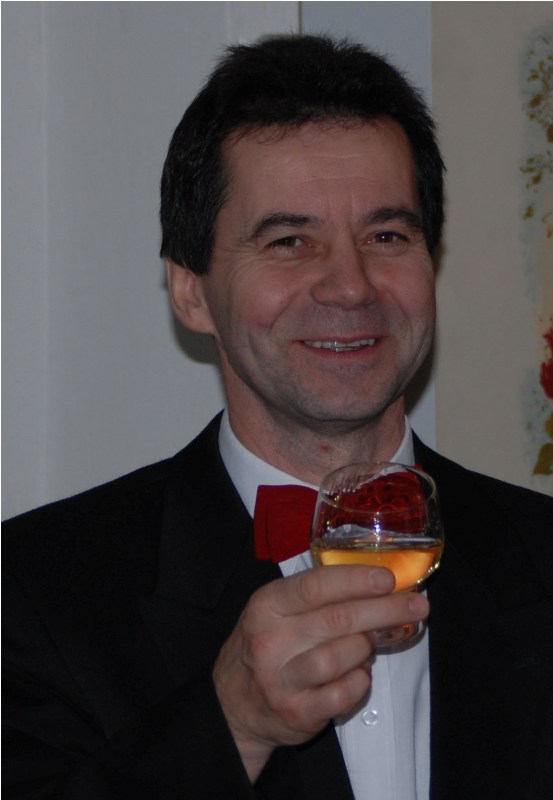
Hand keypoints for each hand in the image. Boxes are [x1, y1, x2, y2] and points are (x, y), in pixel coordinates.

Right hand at [213, 565, 428, 780]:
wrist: (232, 705)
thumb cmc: (267, 647)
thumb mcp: (275, 611)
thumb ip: (315, 596)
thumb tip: (375, 584)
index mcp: (267, 606)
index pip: (315, 585)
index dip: (356, 580)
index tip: (387, 578)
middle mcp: (270, 640)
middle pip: (338, 619)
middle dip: (385, 610)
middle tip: (417, 605)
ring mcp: (282, 679)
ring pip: (342, 656)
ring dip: (366, 648)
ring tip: (371, 645)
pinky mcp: (296, 712)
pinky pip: (344, 693)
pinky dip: (360, 681)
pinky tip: (360, 674)